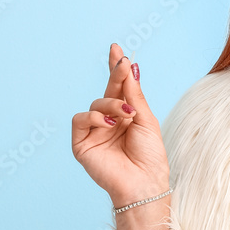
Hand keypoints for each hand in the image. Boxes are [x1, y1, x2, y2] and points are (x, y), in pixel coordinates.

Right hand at [71, 43, 170, 207]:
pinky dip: (95, 117)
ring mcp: (95, 132)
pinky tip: (110, 124)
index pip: (120, 88)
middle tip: (123, 64)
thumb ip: (134, 94)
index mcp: (127, 116)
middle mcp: (110, 122)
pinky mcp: (82, 143)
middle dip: (116, 76)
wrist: (144, 181)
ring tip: (126, 115)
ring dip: (111, 105)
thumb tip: (130, 67)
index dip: (117, 69)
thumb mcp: (146, 119)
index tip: (117, 48)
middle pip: (108, 91)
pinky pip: (80, 119)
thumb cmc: (149, 154)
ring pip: (95, 104)